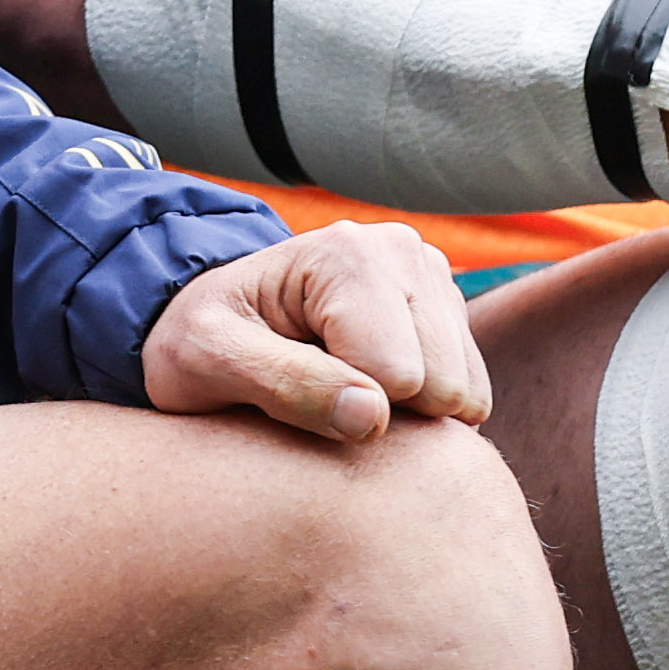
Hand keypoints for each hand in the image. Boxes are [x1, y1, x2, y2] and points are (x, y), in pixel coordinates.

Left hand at [141, 222, 485, 442]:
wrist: (213, 321)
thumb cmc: (199, 340)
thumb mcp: (207, 361)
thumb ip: (284, 385)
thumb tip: (372, 416)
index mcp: (348, 254)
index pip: (398, 377)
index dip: (346, 407)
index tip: (291, 384)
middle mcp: (404, 253)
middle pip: (443, 387)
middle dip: (384, 411)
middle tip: (315, 388)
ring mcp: (432, 280)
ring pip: (464, 397)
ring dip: (405, 412)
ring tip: (338, 382)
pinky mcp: (446, 313)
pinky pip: (469, 398)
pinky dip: (423, 410)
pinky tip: (367, 383)